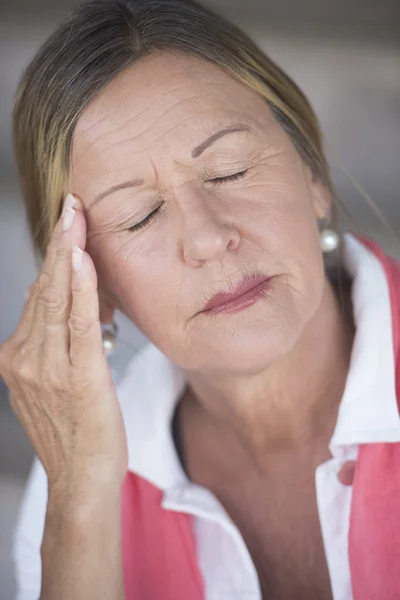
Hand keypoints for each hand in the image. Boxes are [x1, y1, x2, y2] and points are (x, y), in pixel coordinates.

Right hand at [0, 194, 127, 492]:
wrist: (81, 480)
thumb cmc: (76, 432)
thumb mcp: (57, 382)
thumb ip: (57, 343)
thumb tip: (74, 303)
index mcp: (17, 356)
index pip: (38, 296)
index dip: (53, 257)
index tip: (64, 222)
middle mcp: (24, 357)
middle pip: (43, 290)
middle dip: (58, 243)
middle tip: (70, 204)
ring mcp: (46, 367)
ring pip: (56, 299)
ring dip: (68, 255)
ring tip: (75, 217)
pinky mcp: (76, 377)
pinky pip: (78, 325)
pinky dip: (81, 289)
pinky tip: (83, 259)